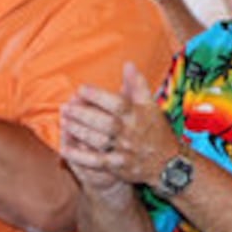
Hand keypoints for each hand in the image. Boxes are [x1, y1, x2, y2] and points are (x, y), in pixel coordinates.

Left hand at [61, 63, 179, 191]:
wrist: (168, 164)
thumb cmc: (156, 130)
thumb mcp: (151, 105)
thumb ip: (137, 85)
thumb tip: (128, 64)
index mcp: (138, 115)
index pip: (117, 103)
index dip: (98, 96)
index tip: (80, 89)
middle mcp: (130, 133)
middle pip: (105, 122)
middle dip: (83, 114)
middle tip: (65, 107)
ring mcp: (124, 151)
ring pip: (98, 141)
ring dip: (79, 132)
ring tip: (63, 122)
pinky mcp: (118, 167)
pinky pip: (96, 162)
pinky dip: (80, 157)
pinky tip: (65, 150)